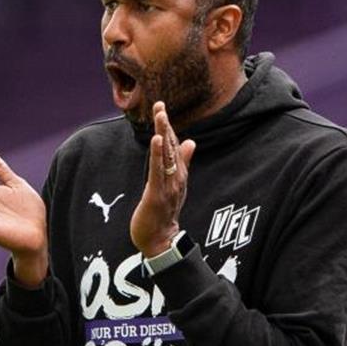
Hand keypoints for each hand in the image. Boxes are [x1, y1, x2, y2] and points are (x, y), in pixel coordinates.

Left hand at [130, 101, 196, 256]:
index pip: (173, 146)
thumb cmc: (164, 213)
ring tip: (160, 115)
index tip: (161, 108)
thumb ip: (182, 163)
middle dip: (164, 125)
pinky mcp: (157, 194)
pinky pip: (157, 171)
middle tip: (159, 104)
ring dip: (162, 134)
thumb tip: (190, 142)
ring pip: (165, 156)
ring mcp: (168, 186)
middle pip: (170, 146)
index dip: (168, 127)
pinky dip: (157, 155)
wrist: (161, 240)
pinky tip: (156, 140)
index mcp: (179, 174)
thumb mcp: (173, 185)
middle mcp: (176, 177)